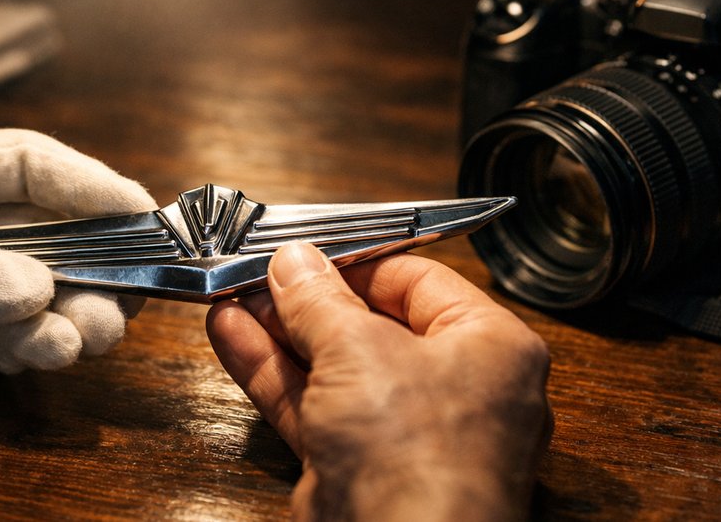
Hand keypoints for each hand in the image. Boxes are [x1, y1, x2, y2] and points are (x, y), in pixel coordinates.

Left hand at [0, 129, 155, 434]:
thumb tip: (37, 288)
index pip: (29, 165)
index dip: (89, 183)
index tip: (140, 210)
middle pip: (50, 233)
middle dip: (95, 261)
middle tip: (129, 291)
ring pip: (42, 292)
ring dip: (75, 311)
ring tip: (88, 333)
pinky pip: (13, 339)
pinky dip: (39, 346)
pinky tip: (50, 352)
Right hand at [207, 243, 551, 520]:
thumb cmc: (418, 454)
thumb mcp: (360, 350)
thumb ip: (319, 301)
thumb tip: (295, 263)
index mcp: (491, 348)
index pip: (422, 283)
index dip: (359, 262)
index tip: (308, 250)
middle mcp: (457, 390)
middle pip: (373, 325)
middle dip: (308, 300)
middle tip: (259, 272)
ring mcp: (407, 435)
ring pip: (335, 368)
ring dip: (279, 334)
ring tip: (229, 296)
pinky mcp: (362, 468)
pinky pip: (315, 408)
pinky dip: (274, 375)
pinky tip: (232, 337)